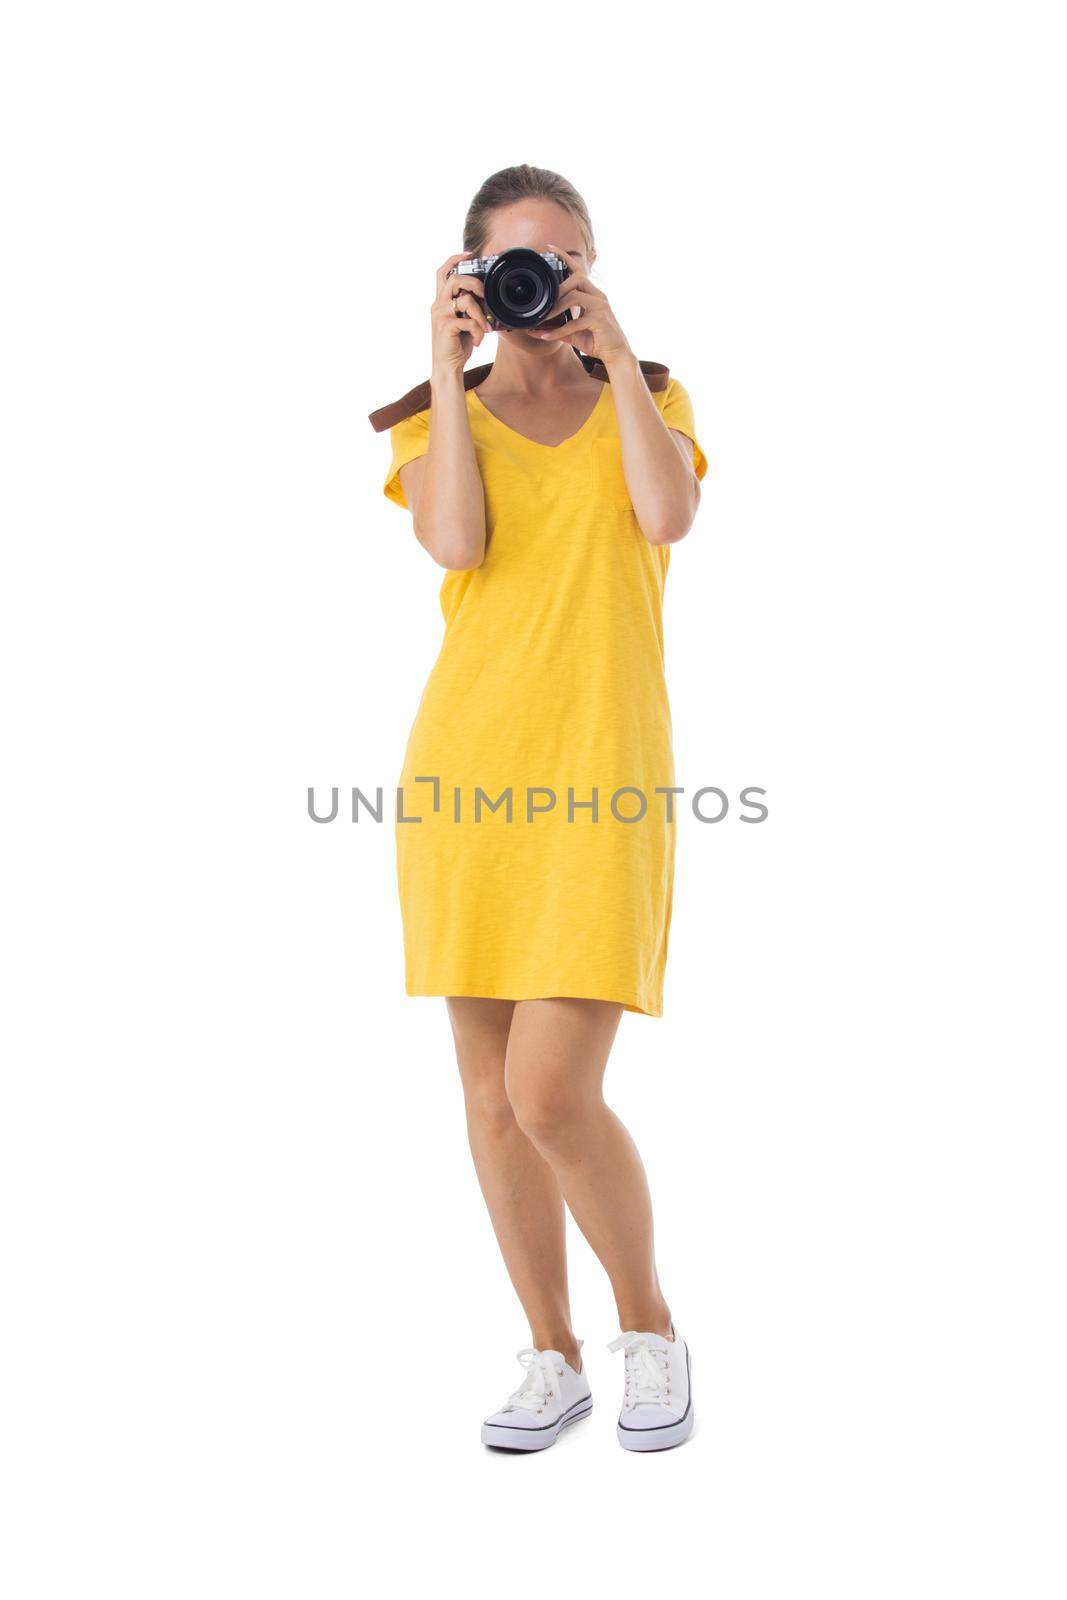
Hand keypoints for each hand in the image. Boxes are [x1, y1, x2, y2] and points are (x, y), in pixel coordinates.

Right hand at [431, 252, 490, 375]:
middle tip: (485, 294)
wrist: (447, 368)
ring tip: (485, 328)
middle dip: (474, 282)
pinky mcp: (446, 327)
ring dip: (480, 314)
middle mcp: (438, 305)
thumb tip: (485, 298)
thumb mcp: (464, 322)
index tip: (469, 254)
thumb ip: (469, 308)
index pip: (443, 272)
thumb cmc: (456, 345)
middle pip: (454, 278)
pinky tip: (479, 340)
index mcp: (441, 301)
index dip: (454, 259)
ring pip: (465, 300)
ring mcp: (440, 315)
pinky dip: (478, 330)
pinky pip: (469, 321)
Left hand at [529, 245, 633, 365]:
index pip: (579, 270)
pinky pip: (575, 322)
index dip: (565, 257)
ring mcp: (600, 307)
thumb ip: (557, 328)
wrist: (616, 355)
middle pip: (576, 278)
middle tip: (543, 302)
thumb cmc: (597, 341)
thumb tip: (535, 330)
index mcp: (592, 294)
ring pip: (573, 297)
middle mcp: (597, 296)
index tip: (550, 248)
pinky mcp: (599, 320)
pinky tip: (548, 337)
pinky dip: (559, 330)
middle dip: (557, 288)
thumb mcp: (574, 333)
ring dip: (555, 308)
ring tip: (542, 319)